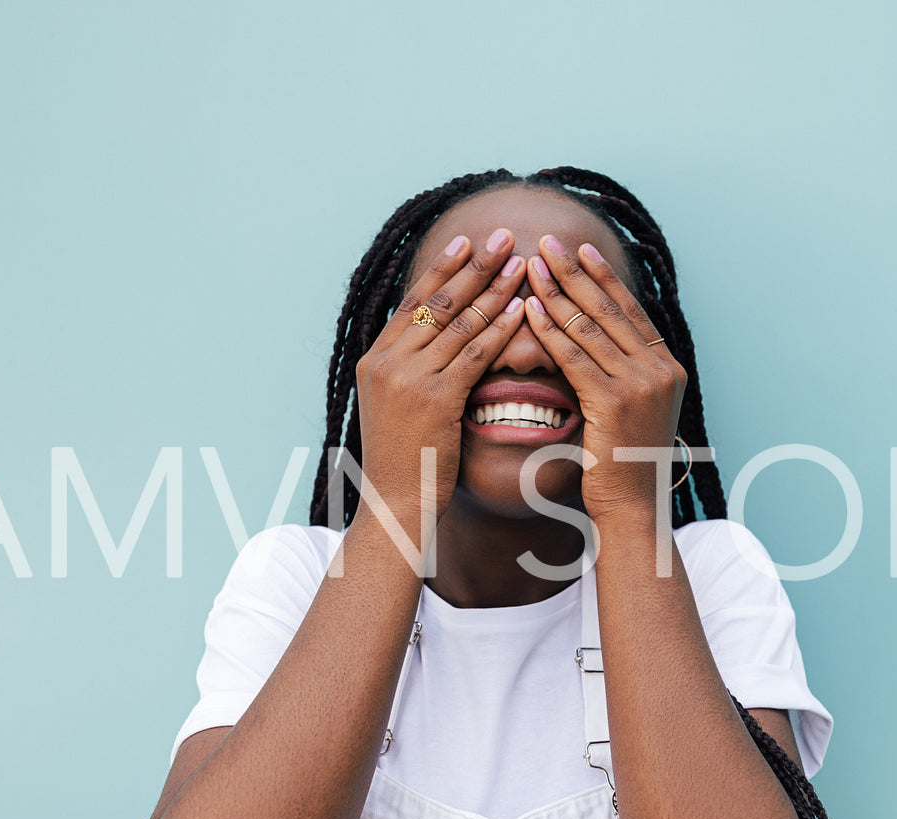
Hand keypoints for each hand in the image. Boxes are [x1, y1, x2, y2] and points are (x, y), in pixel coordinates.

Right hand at [355, 229, 528, 524]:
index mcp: (375, 359)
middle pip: (435, 301)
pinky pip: (473, 354)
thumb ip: (412, 372)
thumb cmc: (404, 462)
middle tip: (500, 235)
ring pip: (458, 321)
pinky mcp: (434, 398)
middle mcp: (386, 361)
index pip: (412, 301)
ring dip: (493, 289)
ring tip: (520, 262)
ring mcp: (408, 378)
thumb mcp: (397, 407)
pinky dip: (500, 328)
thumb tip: (437, 344)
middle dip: (472, 266)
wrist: (394, 505)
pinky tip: (522, 308)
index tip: (466, 242)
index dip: (442, 269)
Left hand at [521, 235, 686, 522]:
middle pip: (611, 309)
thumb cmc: (625, 464)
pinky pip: (575, 356)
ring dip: (558, 292)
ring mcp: (641, 384)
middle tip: (549, 243)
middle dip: (577, 273)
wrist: (633, 506)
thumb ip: (625, 375)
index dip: (603, 278)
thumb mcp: (634, 410)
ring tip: (531, 266)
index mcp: (668, 367)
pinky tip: (528, 309)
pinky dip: (549, 329)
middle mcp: (660, 369)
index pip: (630, 311)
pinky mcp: (615, 401)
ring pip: (591, 327)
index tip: (580, 250)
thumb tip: (602, 344)